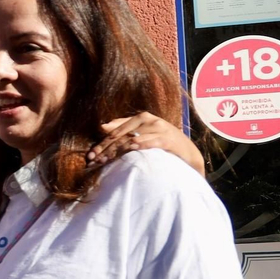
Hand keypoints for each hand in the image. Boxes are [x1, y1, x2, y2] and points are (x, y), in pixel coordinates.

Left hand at [87, 112, 204, 173]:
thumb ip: (126, 129)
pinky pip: (150, 142)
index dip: (102, 143)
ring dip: (116, 151)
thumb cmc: (163, 143)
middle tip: (94, 160)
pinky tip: (129, 149)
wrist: (188, 153)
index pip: (116, 130)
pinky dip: (139, 145)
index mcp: (142, 117)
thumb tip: (102, 126)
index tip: (90, 155)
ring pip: (132, 139)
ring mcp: (160, 129)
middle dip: (105, 148)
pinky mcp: (168, 140)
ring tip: (105, 160)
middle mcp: (150, 120)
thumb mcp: (144, 133)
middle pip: (121, 134)